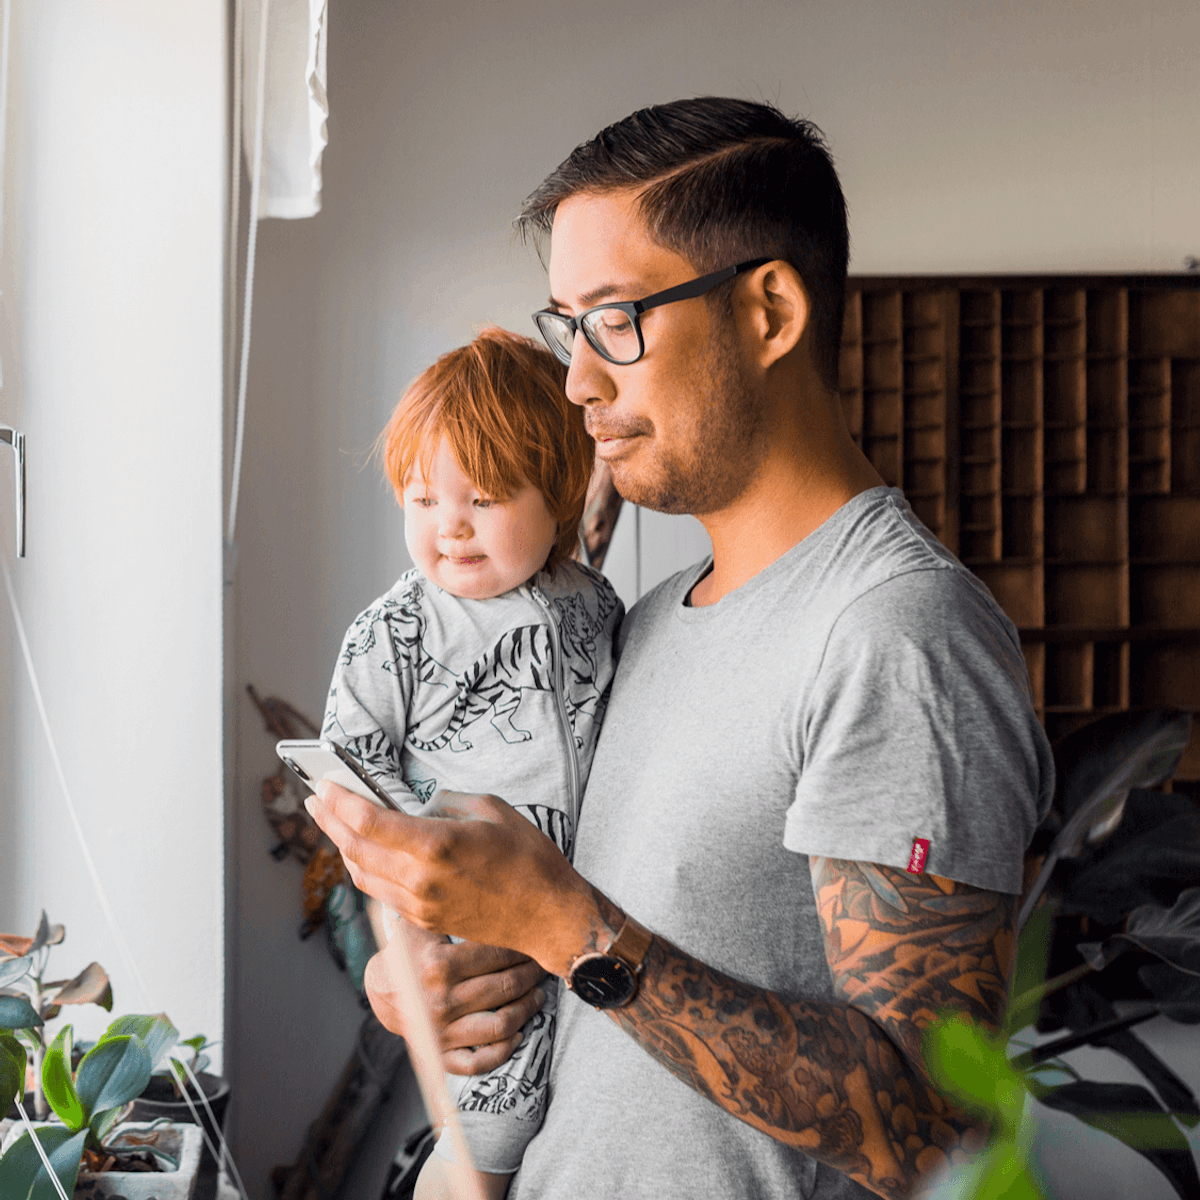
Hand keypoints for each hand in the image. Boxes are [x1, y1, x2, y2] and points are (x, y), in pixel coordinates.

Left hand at [306, 782, 595, 973]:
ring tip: (335, 825)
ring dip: (344, 848)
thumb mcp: (492, 810)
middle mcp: (420, 879)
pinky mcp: (425, 920)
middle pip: (355, 849)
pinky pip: (382, 894)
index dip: (340, 802)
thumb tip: (420, 807)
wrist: (548, 916)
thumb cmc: (529, 859)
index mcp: (435, 845)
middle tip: (315, 801)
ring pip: (362, 875)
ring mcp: (420, 904)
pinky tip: (367, 855)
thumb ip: (448, 802)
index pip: (368, 822)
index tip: (325, 785)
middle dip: (329, 822)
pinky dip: (367, 870)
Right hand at [364, 919, 547, 1074]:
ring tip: (538, 995)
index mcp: (440, 965)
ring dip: (527, 1009)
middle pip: (506, 987)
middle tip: (542, 966)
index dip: (523, 947)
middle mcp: (442, 1000)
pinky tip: (518, 1034)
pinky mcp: (441, 1054)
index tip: (536, 941)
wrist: (381, 989)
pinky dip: (504, 1051)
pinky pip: (479, 1062)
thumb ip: (455, 913)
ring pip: (501, 1025)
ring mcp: (442, 1032)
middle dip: (532, 975)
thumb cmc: (410, 952)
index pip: (499, 955)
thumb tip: (498, 896)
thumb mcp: (425, 924)